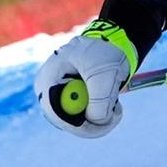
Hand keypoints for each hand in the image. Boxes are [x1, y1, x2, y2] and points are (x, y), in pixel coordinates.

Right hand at [35, 19, 140, 138]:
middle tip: (116, 115)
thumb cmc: (106, 51)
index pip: (55, 112)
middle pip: (65, 120)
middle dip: (92, 122)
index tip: (102, 125)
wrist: (114, 40)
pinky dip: (99, 111)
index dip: (77, 125)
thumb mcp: (105, 73)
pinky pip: (84, 116)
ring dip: (99, 116)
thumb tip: (97, 121)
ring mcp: (60, 95)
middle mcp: (49, 90)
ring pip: (78, 120)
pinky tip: (108, 96)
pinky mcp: (71, 99)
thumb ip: (100, 99)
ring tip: (115, 98)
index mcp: (49, 78)